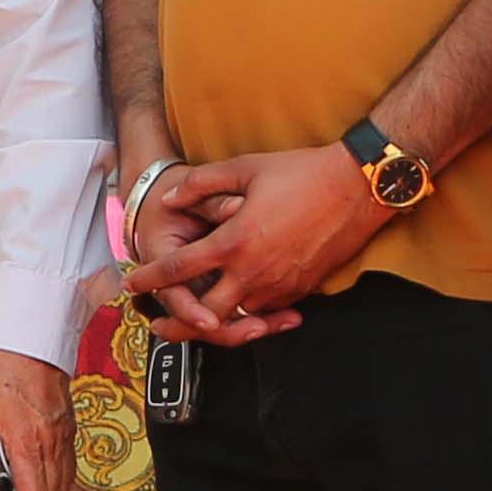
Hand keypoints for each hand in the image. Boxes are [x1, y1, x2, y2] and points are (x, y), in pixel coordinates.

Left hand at [147, 143, 391, 341]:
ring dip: (215, 320)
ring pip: (236, 319)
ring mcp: (279, 285)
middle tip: (158, 322)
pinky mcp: (300, 290)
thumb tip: (170, 198)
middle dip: (177, 324)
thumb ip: (200, 183)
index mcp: (234, 242)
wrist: (359, 187)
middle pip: (204, 315)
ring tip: (195, 317)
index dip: (149, 278)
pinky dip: (248, 312)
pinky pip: (265, 311)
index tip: (131, 283)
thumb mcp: (245, 166)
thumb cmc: (303, 173)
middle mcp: (254, 272)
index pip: (178, 269)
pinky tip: (236, 305)